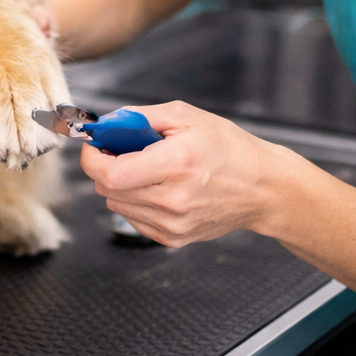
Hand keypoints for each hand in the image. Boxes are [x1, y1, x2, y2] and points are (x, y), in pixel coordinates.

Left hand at [78, 101, 284, 247]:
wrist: (262, 188)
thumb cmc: (228, 148)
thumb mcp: (187, 116)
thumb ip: (140, 117)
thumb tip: (105, 124)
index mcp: (176, 164)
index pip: (111, 174)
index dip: (93, 158)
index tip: (95, 144)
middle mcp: (173, 200)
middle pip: (108, 190)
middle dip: (106, 166)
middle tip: (124, 150)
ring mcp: (173, 224)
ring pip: (117, 205)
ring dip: (122, 184)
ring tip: (150, 169)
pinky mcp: (174, 239)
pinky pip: (134, 219)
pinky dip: (136, 201)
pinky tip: (160, 188)